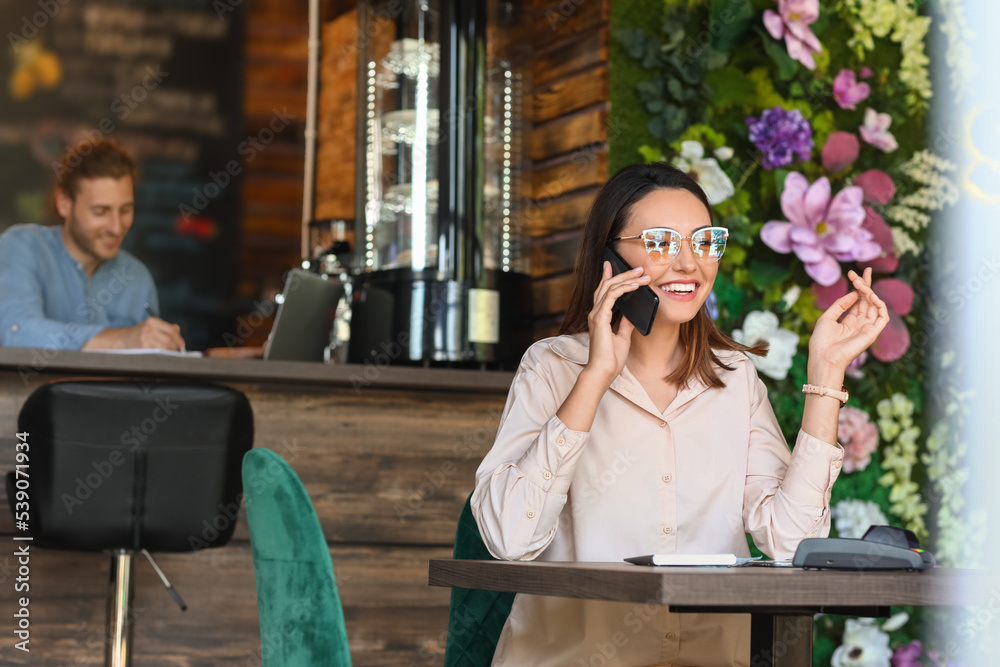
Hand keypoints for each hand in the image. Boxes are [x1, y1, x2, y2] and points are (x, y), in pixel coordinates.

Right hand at [84, 317, 185, 350]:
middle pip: (169, 339)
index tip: (182, 345)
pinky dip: (162, 355)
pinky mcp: (142, 347)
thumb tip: (179, 338)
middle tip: (176, 351)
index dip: (179, 339)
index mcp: (153, 321)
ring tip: (168, 353)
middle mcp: (149, 328)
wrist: (121, 339)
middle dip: (174, 347)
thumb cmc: (140, 333)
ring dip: (169, 351)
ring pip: (164, 347)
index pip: (172, 330)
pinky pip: (157, 353)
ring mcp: (144, 338)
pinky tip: (161, 355)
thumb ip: (166, 328)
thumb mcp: (152, 326)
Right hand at [584, 261, 650, 383]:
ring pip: (610, 287)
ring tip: (642, 274)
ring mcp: (597, 314)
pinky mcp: (600, 318)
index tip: (613, 265)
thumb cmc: (611, 359)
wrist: (603, 372)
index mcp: (599, 317)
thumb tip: (632, 314)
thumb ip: (625, 324)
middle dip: (622, 273)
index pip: (603, 291)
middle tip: (638, 267)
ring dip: (627, 278)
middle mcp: (596, 313)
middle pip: (607, 285)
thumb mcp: (623, 337)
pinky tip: (635, 285)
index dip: (608, 277)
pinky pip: (612, 296)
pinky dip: (624, 288)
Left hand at [808, 267, 888, 378]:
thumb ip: (841, 304)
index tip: (853, 273)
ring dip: (869, 292)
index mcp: (849, 321)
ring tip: (861, 283)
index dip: (858, 286)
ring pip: (875, 305)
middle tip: (864, 271)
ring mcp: (867, 328)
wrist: (823, 357)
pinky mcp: (873, 333)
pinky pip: (882, 317)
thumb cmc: (822, 341)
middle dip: (866, 284)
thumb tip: (854, 293)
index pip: (858, 300)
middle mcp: (860, 324)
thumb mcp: (828, 317)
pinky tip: (871, 296)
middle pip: (867, 300)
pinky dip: (880, 305)